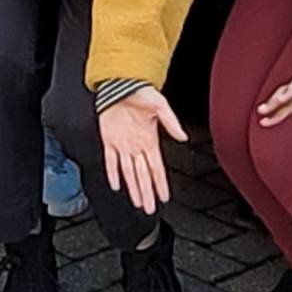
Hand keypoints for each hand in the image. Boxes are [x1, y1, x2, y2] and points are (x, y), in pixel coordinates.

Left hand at [99, 86, 185, 214]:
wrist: (118, 82)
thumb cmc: (139, 90)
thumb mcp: (159, 104)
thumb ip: (171, 122)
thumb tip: (183, 137)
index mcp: (149, 139)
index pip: (156, 168)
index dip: (160, 183)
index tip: (164, 197)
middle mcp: (136, 145)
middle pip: (143, 175)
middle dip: (147, 193)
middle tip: (150, 209)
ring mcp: (122, 144)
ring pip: (128, 172)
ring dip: (133, 188)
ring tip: (138, 203)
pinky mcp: (108, 139)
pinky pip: (110, 160)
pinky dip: (112, 173)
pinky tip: (115, 185)